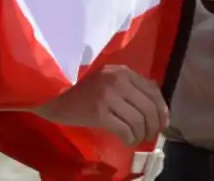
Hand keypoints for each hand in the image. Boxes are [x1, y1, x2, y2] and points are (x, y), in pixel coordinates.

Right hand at [34, 65, 168, 145]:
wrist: (52, 95)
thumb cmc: (79, 89)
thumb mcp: (107, 80)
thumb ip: (129, 85)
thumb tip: (156, 104)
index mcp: (122, 71)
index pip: (153, 91)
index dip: (162, 110)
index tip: (162, 123)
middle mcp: (118, 80)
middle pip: (149, 108)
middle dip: (153, 126)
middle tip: (149, 136)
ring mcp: (108, 95)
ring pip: (139, 121)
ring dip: (141, 135)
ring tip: (136, 139)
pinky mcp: (99, 112)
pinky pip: (125, 130)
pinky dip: (130, 139)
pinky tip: (126, 141)